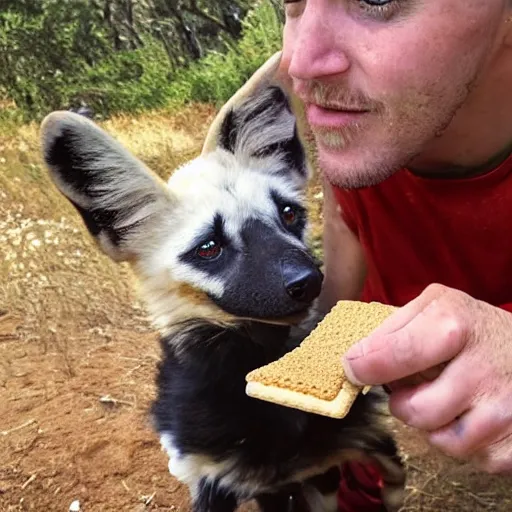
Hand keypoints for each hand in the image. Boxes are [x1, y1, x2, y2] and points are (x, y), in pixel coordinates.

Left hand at [342, 283, 511, 473]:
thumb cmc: (477, 328)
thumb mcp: (438, 306)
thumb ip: (395, 327)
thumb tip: (355, 360)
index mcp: (454, 326)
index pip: (397, 354)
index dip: (367, 366)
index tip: (353, 369)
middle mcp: (482, 369)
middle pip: (414, 410)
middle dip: (404, 402)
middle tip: (416, 386)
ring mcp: (504, 410)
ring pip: (439, 440)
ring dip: (433, 424)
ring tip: (447, 397)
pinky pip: (470, 457)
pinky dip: (463, 439)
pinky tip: (472, 413)